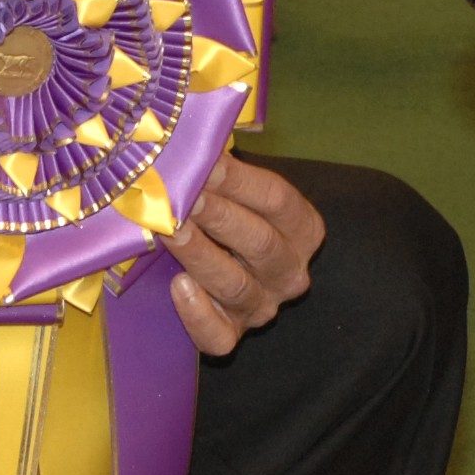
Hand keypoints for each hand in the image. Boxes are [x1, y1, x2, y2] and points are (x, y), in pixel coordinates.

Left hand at [165, 156, 322, 354]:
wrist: (222, 263)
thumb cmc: (225, 216)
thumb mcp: (235, 192)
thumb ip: (220, 171)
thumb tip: (189, 139)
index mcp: (303, 229)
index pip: (277, 200)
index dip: (240, 181)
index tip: (206, 163)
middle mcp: (290, 271)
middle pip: (260, 243)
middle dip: (219, 216)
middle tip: (183, 195)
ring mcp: (263, 307)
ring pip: (236, 285)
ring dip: (201, 255)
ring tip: (171, 230)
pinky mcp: (231, 335)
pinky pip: (218, 335)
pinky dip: (197, 313)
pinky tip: (179, 286)